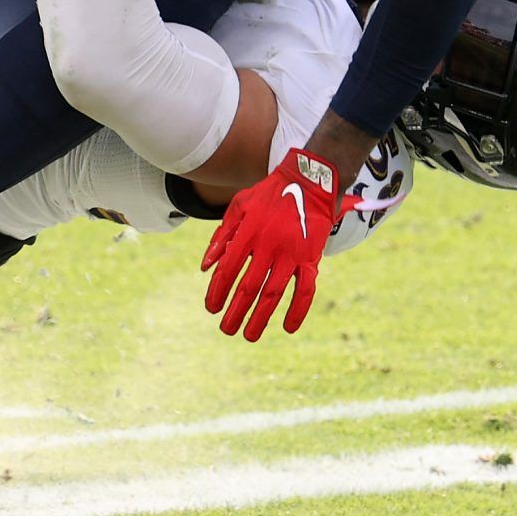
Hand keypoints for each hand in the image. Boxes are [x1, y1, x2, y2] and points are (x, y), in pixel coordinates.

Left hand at [201, 149, 354, 340]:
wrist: (310, 180)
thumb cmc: (270, 193)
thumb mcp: (239, 205)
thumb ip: (221, 236)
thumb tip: (205, 267)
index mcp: (248, 232)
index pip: (227, 270)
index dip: (216, 292)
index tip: (211, 308)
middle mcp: (268, 245)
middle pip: (247, 287)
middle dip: (235, 312)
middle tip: (226, 330)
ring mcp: (291, 253)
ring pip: (273, 293)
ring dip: (260, 318)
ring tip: (249, 335)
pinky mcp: (311, 257)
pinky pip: (305, 289)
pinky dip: (298, 310)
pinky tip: (289, 327)